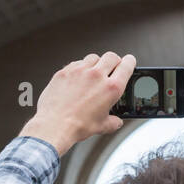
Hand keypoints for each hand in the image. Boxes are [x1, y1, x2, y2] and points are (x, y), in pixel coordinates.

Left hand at [20, 52, 135, 155]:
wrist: (54, 125)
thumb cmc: (77, 126)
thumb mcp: (102, 126)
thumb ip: (113, 121)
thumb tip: (116, 121)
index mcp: (111, 88)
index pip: (127, 65)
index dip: (130, 61)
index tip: (129, 61)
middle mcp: (96, 76)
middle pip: (111, 56)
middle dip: (114, 61)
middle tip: (112, 68)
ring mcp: (79, 71)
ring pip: (93, 57)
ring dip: (96, 63)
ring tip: (93, 73)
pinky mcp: (64, 72)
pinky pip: (76, 63)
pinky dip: (80, 68)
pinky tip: (78, 78)